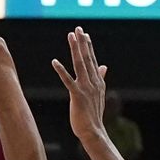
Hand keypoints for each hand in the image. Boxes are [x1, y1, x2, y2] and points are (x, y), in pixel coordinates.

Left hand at [52, 27, 108, 141]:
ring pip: (79, 64)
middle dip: (82, 43)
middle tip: (78, 29)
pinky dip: (61, 70)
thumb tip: (104, 66)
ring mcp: (86, 88)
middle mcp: (93, 82)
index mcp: (97, 81)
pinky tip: (54, 61)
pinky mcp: (77, 95)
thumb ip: (100, 78)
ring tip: (71, 37)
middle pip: (86, 58)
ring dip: (75, 49)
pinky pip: (68, 80)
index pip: (92, 60)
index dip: (88, 47)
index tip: (84, 34)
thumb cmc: (93, 114)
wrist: (93, 131)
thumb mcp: (98, 94)